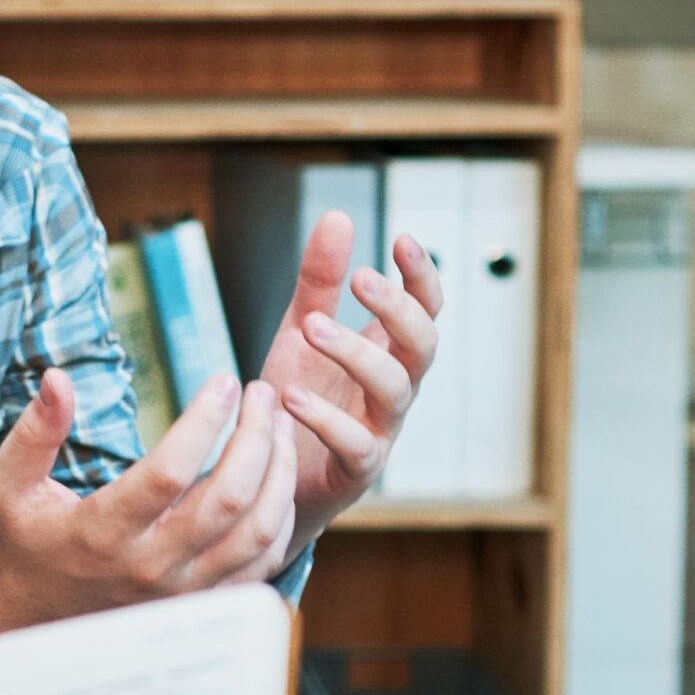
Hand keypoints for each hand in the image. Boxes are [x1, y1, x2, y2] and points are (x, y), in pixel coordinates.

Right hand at [0, 363, 297, 633]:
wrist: (37, 618)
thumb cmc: (27, 542)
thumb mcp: (10, 486)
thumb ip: (34, 433)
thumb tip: (57, 378)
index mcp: (102, 532)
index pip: (168, 471)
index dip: (204, 421)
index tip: (223, 381)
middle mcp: (149, 565)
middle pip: (229, 498)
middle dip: (257, 436)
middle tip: (262, 394)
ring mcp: (182, 590)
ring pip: (258, 531)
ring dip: (279, 473)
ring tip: (280, 425)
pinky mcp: (203, 601)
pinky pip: (264, 562)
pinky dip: (280, 516)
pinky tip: (276, 478)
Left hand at [258, 213, 443, 546]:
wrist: (268, 477)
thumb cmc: (294, 402)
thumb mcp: (299, 333)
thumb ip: (318, 282)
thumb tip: (339, 216)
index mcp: (386, 352)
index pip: (425, 309)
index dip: (422, 276)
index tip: (401, 240)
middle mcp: (392, 389)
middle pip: (423, 345)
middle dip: (399, 309)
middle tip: (360, 279)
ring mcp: (380, 429)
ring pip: (395, 388)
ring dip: (357, 354)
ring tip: (313, 328)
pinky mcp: (356, 469)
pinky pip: (356, 443)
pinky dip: (326, 418)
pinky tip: (290, 396)